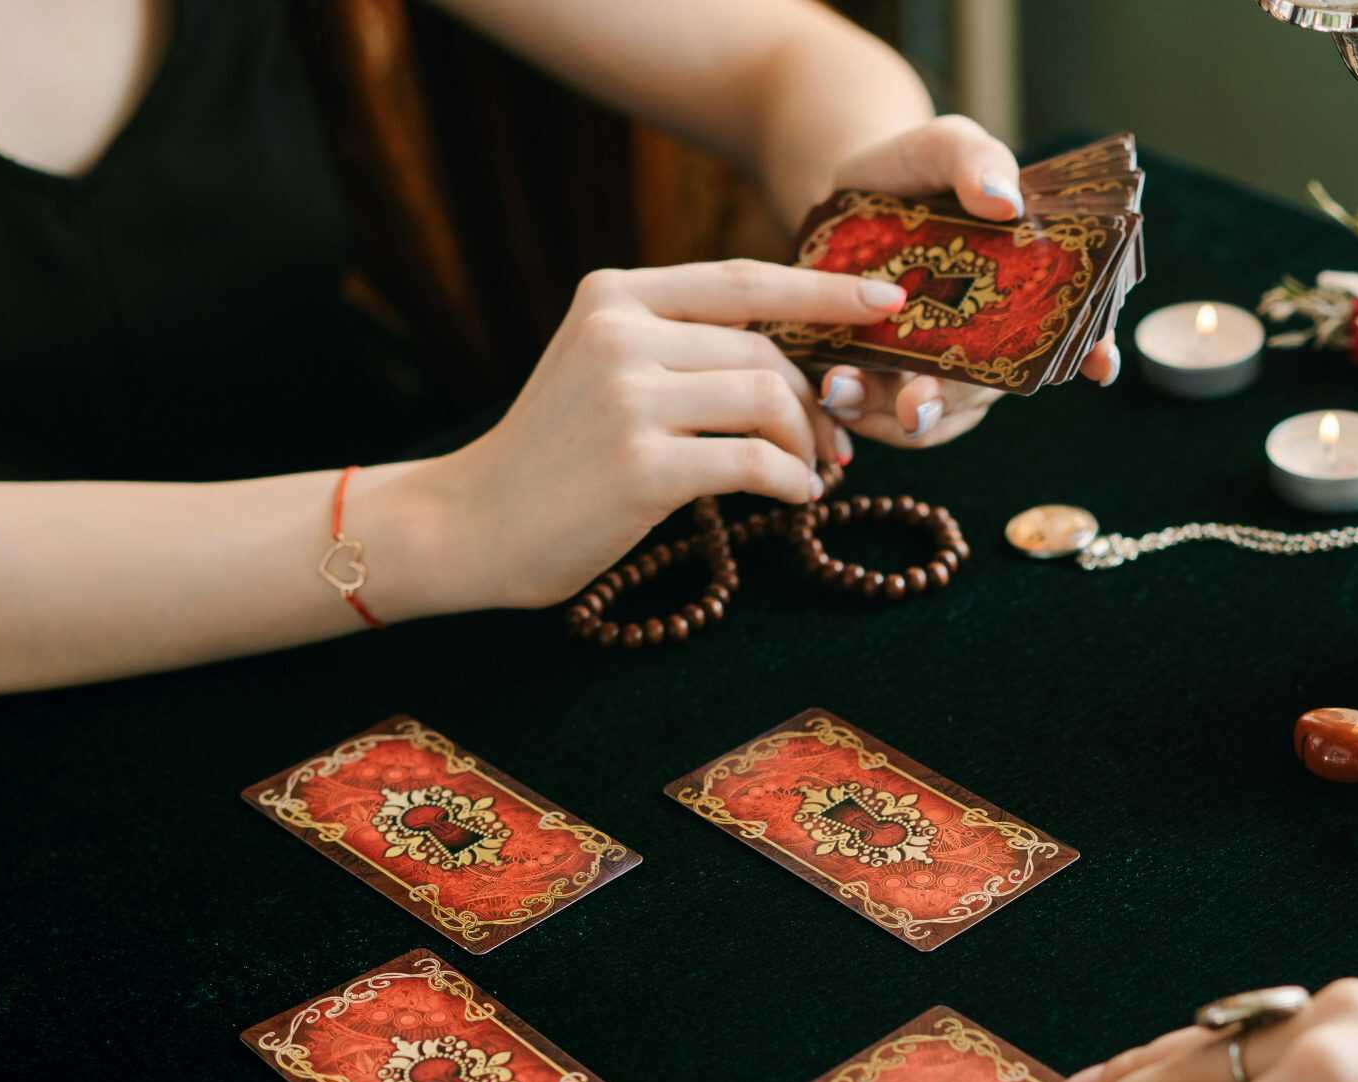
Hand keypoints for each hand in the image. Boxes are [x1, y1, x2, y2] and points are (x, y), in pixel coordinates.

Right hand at [420, 260, 895, 608]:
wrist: (471, 524)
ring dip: (806, 443)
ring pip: (766, 399)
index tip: (885, 301)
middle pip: (763, 349)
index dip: (823, 291)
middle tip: (836, 444)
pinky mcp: (641, 466)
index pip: (743, 280)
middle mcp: (620, 333)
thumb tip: (795, 353)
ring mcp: (628, 398)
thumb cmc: (553, 457)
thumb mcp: (603, 369)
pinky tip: (795, 498)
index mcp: (613, 295)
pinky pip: (753, 462)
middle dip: (816, 398)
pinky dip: (789, 481)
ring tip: (811, 474)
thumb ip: (678, 343)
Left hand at [809, 116, 1120, 447]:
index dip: (1094, 350)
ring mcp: (943, 368)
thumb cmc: (914, 169)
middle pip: (990, 390)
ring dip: (886, 414)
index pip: (1079, 328)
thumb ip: (975, 160)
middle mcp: (994, 341)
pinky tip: (826, 389)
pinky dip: (855, 411)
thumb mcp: (944, 146)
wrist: (847, 191)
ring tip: (840, 388)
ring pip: (932, 414)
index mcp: (1028, 287)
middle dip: (951, 402)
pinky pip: (882, 417)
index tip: (1099, 363)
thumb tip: (1005, 201)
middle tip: (915, 401)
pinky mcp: (891, 382)